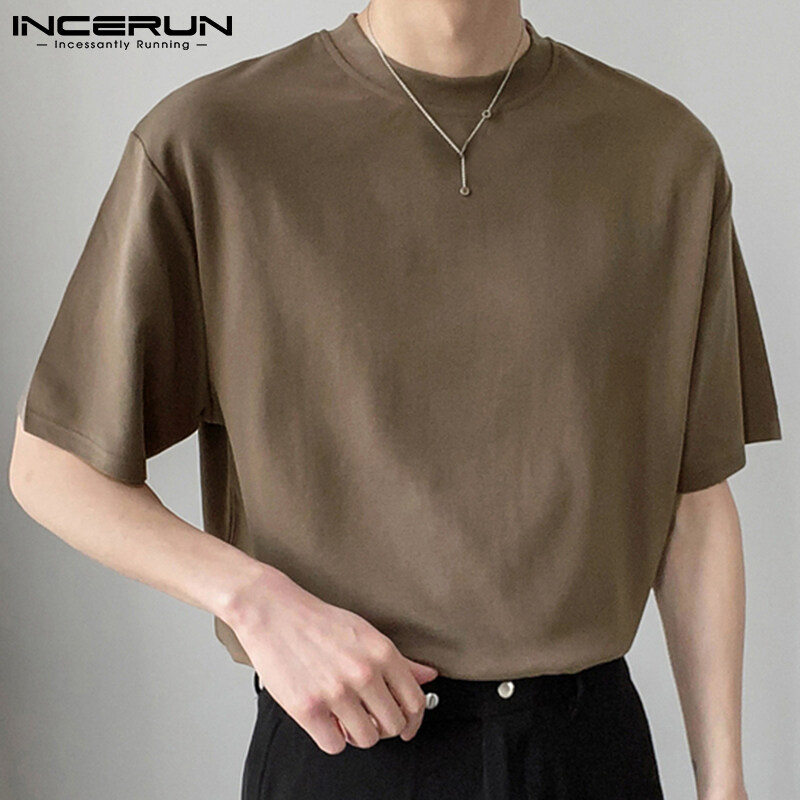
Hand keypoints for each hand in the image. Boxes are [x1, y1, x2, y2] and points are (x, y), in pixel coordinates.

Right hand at [230, 568, 438, 754]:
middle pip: (393, 725)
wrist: (274, 613)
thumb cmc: (319, 622)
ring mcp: (335, 692)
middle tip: (370, 718)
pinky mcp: (308, 709)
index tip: (406, 726)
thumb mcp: (366, 633)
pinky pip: (335, 745)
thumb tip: (429, 676)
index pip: (414, 702)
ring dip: (358, 734)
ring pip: (366, 739)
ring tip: (346, 718)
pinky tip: (327, 720)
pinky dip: (332, 738)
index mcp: (382, 652)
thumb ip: (400, 660)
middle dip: (384, 727)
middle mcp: (363, 673)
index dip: (413, 720)